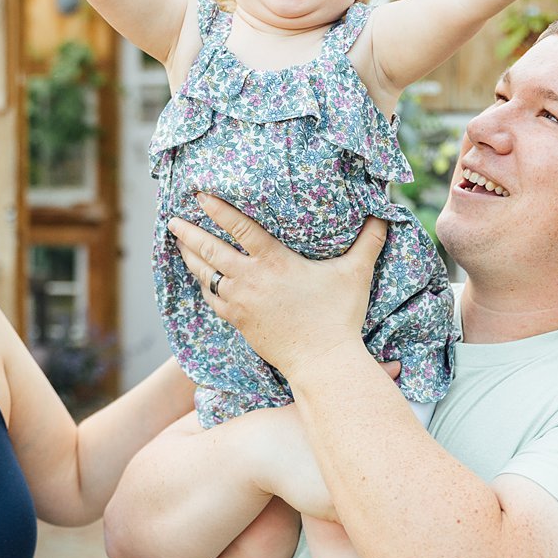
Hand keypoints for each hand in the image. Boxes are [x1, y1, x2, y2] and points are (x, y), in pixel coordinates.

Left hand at [168, 192, 387, 378]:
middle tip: (172, 219)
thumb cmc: (338, 317)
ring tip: (178, 243)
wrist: (321, 362)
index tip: (199, 194)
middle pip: (210, 250)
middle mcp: (250, 279)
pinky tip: (198, 279)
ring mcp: (240, 302)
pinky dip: (202, 286)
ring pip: (205, 275)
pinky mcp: (238, 322)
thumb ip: (369, 240)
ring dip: (190, 257)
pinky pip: (212, 301)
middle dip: (188, 232)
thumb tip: (384, 213)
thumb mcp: (356, 273)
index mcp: (274, 261)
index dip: (217, 209)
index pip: (239, 227)